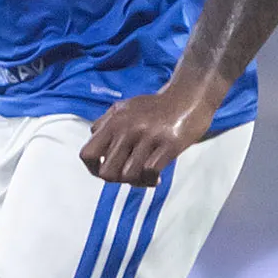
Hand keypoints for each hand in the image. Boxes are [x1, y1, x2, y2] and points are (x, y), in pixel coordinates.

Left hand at [81, 86, 213, 186]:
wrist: (189, 95)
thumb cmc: (157, 106)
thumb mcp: (125, 107)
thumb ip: (106, 122)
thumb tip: (93, 137)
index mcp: (114, 121)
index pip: (88, 154)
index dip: (93, 168)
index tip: (106, 170)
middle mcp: (128, 129)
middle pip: (107, 172)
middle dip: (117, 180)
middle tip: (130, 175)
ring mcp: (149, 137)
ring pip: (129, 176)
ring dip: (137, 182)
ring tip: (146, 177)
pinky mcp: (169, 144)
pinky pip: (150, 173)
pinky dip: (152, 180)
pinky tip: (158, 177)